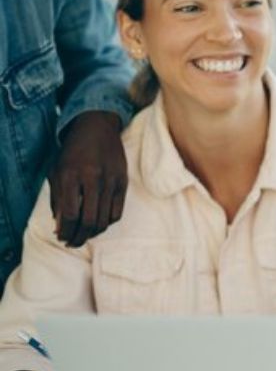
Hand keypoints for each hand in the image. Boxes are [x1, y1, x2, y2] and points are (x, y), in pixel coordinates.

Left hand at [50, 111, 126, 247]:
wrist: (97, 128)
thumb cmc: (73, 152)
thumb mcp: (57, 172)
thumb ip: (58, 199)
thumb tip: (60, 228)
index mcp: (71, 174)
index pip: (70, 214)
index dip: (66, 231)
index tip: (62, 238)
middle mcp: (92, 178)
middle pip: (88, 220)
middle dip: (79, 237)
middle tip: (73, 242)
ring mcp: (110, 180)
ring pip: (104, 219)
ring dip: (93, 233)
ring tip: (85, 236)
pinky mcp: (123, 181)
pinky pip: (117, 212)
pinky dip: (107, 222)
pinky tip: (99, 223)